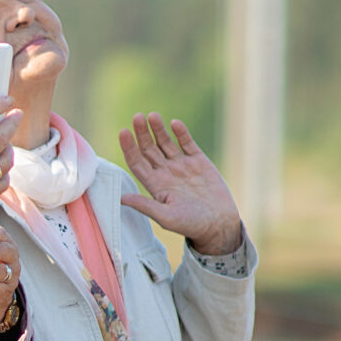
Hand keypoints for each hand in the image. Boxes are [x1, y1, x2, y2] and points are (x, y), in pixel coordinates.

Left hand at [118, 115, 242, 256]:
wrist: (219, 224)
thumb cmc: (191, 225)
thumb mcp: (166, 217)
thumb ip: (145, 205)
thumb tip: (120, 198)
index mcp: (155, 185)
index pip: (137, 163)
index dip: (129, 148)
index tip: (123, 132)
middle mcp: (165, 173)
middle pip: (148, 149)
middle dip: (142, 133)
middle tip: (137, 118)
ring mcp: (181, 165)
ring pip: (165, 143)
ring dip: (158, 129)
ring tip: (152, 116)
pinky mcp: (198, 161)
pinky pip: (187, 143)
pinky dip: (181, 133)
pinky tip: (175, 124)